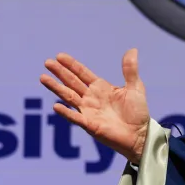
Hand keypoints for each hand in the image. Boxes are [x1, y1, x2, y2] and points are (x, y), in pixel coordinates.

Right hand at [41, 49, 150, 164]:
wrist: (140, 135)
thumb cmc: (138, 113)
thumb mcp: (135, 88)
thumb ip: (130, 70)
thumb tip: (132, 50)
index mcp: (101, 88)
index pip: (82, 73)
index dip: (71, 65)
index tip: (60, 56)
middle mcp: (91, 98)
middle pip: (72, 82)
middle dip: (60, 72)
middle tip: (47, 62)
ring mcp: (88, 111)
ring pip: (69, 97)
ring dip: (56, 88)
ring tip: (43, 78)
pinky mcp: (90, 125)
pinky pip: (75, 118)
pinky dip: (66, 112)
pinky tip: (56, 105)